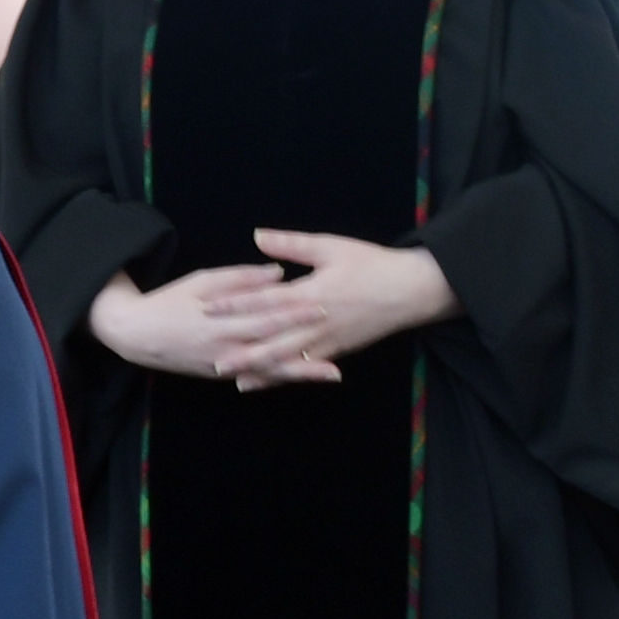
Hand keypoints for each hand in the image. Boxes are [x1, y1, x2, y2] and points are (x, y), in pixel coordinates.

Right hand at [87, 262, 345, 388]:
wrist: (137, 335)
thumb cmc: (171, 300)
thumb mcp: (203, 280)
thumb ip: (241, 278)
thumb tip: (278, 273)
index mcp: (223, 321)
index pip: (267, 315)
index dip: (296, 312)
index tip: (323, 305)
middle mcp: (228, 348)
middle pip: (276, 345)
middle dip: (309, 343)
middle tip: (339, 340)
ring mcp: (226, 366)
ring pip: (272, 370)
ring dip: (303, 372)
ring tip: (332, 374)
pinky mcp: (222, 376)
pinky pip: (257, 378)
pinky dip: (280, 379)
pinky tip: (301, 379)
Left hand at [209, 229, 460, 378]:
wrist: (411, 291)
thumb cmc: (372, 264)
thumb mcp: (332, 246)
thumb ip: (293, 244)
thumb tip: (257, 236)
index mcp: (312, 293)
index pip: (265, 299)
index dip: (235, 304)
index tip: (207, 307)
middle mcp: (317, 321)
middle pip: (273, 338)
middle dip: (242, 349)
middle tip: (212, 359)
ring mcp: (328, 340)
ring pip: (288, 358)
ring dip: (260, 369)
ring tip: (233, 377)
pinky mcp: (337, 351)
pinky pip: (306, 367)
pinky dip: (284, 376)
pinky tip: (265, 382)